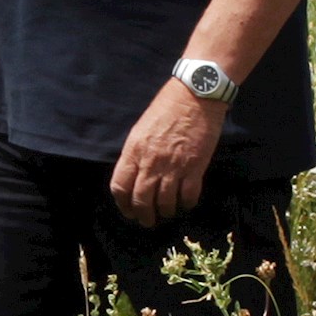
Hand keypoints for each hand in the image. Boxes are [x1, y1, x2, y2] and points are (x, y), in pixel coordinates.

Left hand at [110, 78, 222, 226]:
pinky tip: (186, 203)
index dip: (123, 204)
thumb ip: (136, 153)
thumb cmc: (166, 108)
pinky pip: (188, 196)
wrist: (195, 95)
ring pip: (165, 202)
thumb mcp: (141, 129)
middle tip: (148, 220)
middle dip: (143, 215)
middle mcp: (151, 162)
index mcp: (134, 151)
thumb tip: (135, 176)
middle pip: (141, 200)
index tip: (129, 211)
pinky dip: (186, 204)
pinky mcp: (195, 167)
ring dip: (165, 211)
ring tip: (167, 212)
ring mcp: (173, 166)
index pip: (120, 186)